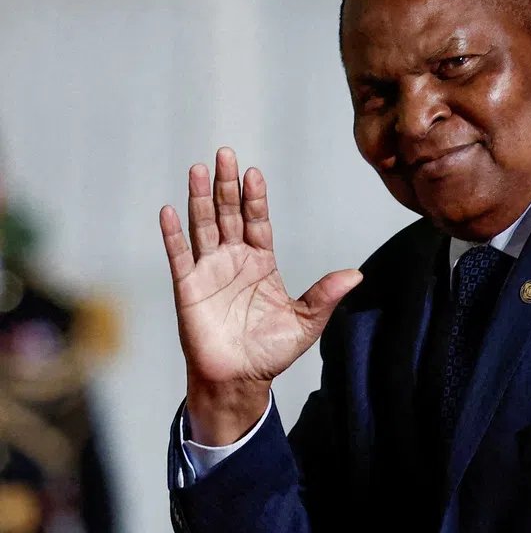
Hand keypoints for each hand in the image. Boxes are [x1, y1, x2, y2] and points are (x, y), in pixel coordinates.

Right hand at [159, 148, 361, 443]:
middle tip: (225, 154)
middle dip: (227, 185)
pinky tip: (171, 209)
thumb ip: (326, 295)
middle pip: (229, 214)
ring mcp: (209, 271)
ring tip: (198, 169)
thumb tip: (356, 275)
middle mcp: (233, 261)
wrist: (240, 379)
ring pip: (203, 226)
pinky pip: (179, 255)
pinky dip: (174, 233)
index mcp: (261, 264)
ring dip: (200, 198)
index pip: (258, 222)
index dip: (255, 198)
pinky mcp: (187, 287)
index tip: (254, 172)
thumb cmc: (271, 352)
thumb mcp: (306, 322)